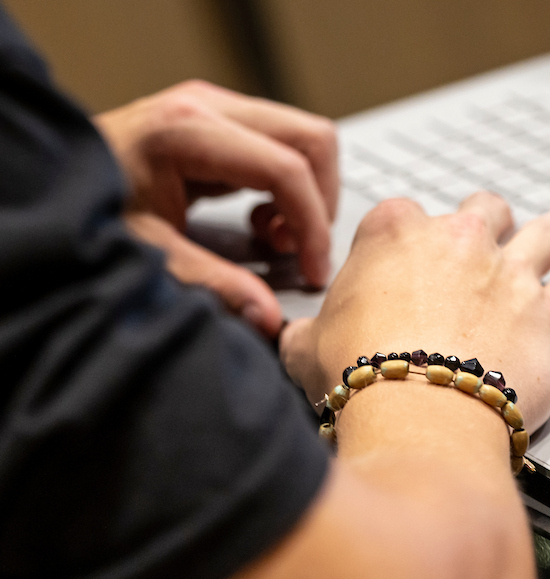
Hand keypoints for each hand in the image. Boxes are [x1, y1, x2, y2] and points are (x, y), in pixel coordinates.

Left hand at [94, 80, 338, 337]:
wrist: (45, 187)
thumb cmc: (84, 214)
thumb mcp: (145, 256)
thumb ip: (211, 285)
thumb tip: (269, 318)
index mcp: (185, 130)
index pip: (285, 168)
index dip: (311, 224)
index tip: (312, 270)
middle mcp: (204, 105)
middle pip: (310, 138)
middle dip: (320, 202)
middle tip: (301, 252)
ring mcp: (213, 105)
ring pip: (304, 138)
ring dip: (307, 194)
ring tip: (275, 240)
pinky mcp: (218, 118)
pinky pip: (282, 145)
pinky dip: (287, 187)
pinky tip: (259, 222)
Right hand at [281, 192, 549, 431]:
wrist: (417, 409)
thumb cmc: (359, 377)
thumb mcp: (306, 348)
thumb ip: (305, 332)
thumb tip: (291, 337)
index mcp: (394, 235)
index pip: (404, 215)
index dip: (410, 235)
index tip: (415, 253)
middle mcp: (458, 241)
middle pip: (485, 211)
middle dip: (492, 220)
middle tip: (497, 230)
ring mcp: (509, 271)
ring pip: (549, 231)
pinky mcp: (549, 309)